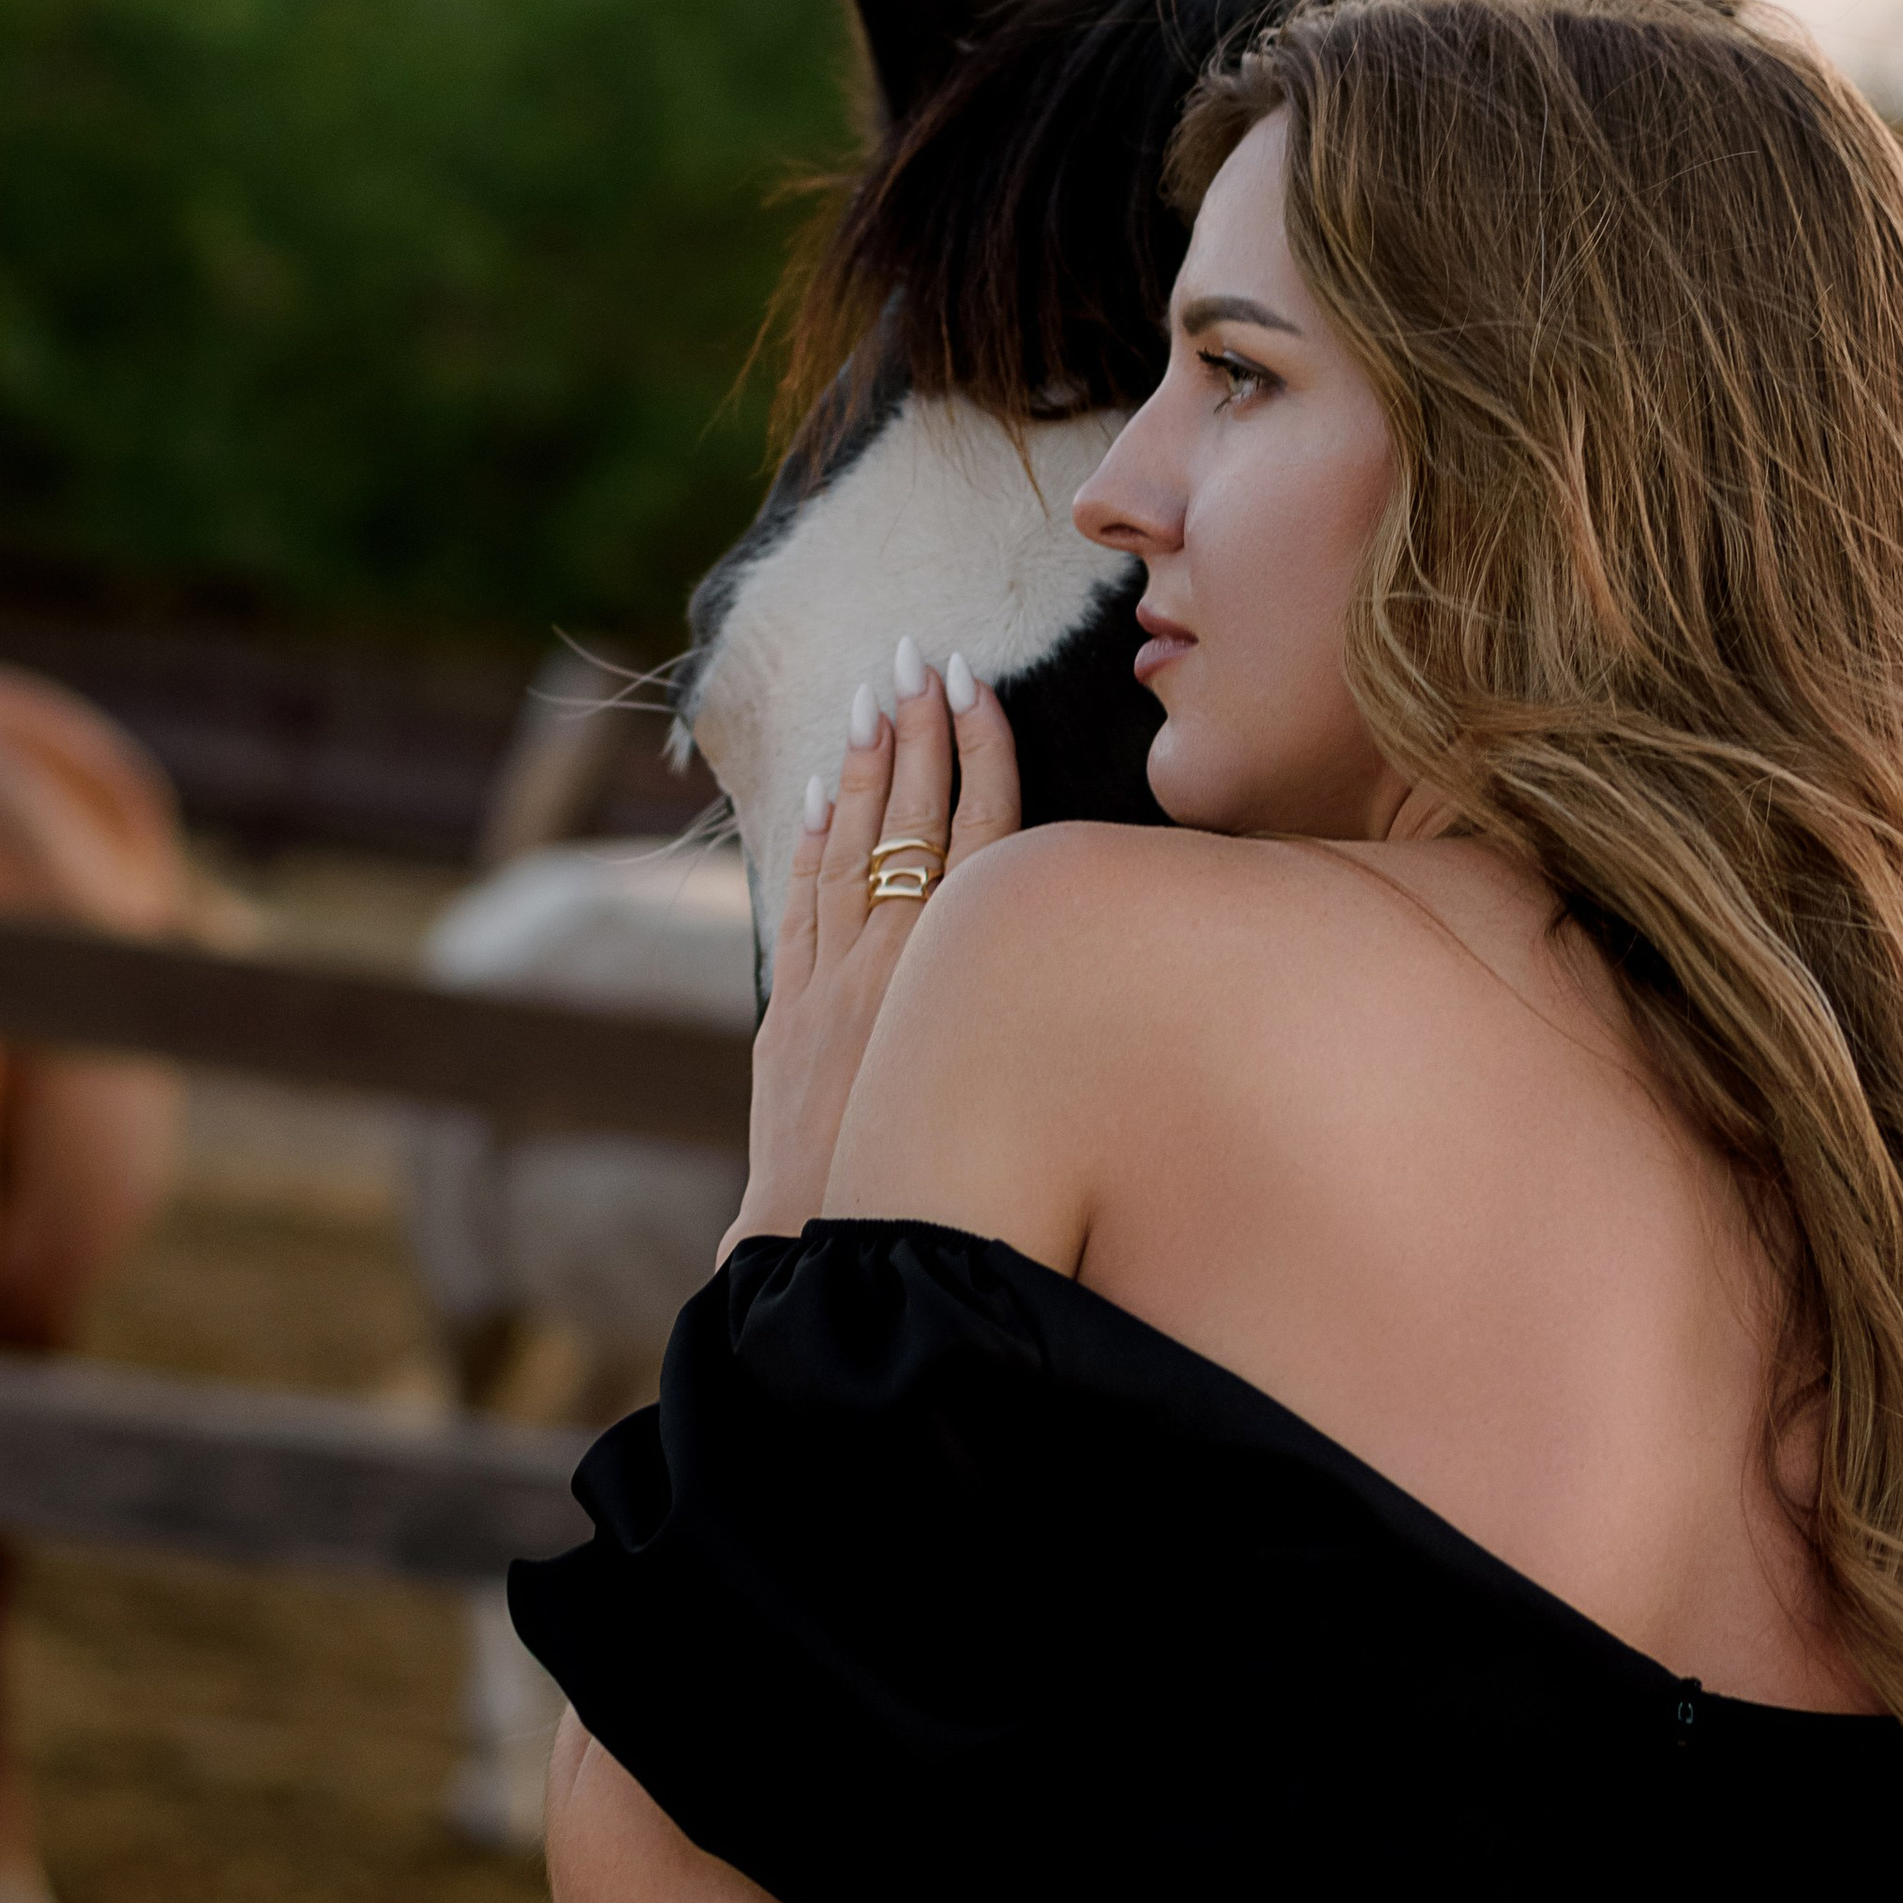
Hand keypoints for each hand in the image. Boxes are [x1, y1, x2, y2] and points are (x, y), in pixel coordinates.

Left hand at [725, 636, 1020, 1249]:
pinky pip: (804, 907)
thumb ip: (1052, 1014)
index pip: (981, 833)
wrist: (851, 1248)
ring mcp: (840, 982)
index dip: (978, 753)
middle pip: (915, 820)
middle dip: (917, 732)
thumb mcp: (1025, 1084)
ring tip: (874, 697)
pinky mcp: (793, 1015)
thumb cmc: (966, 1183)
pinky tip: (823, 794)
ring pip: (853, 850)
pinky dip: (811, 844)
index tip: (973, 688)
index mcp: (966, 972)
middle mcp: (903, 961)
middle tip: (918, 655)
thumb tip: (1109, 959)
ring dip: (865, 768)